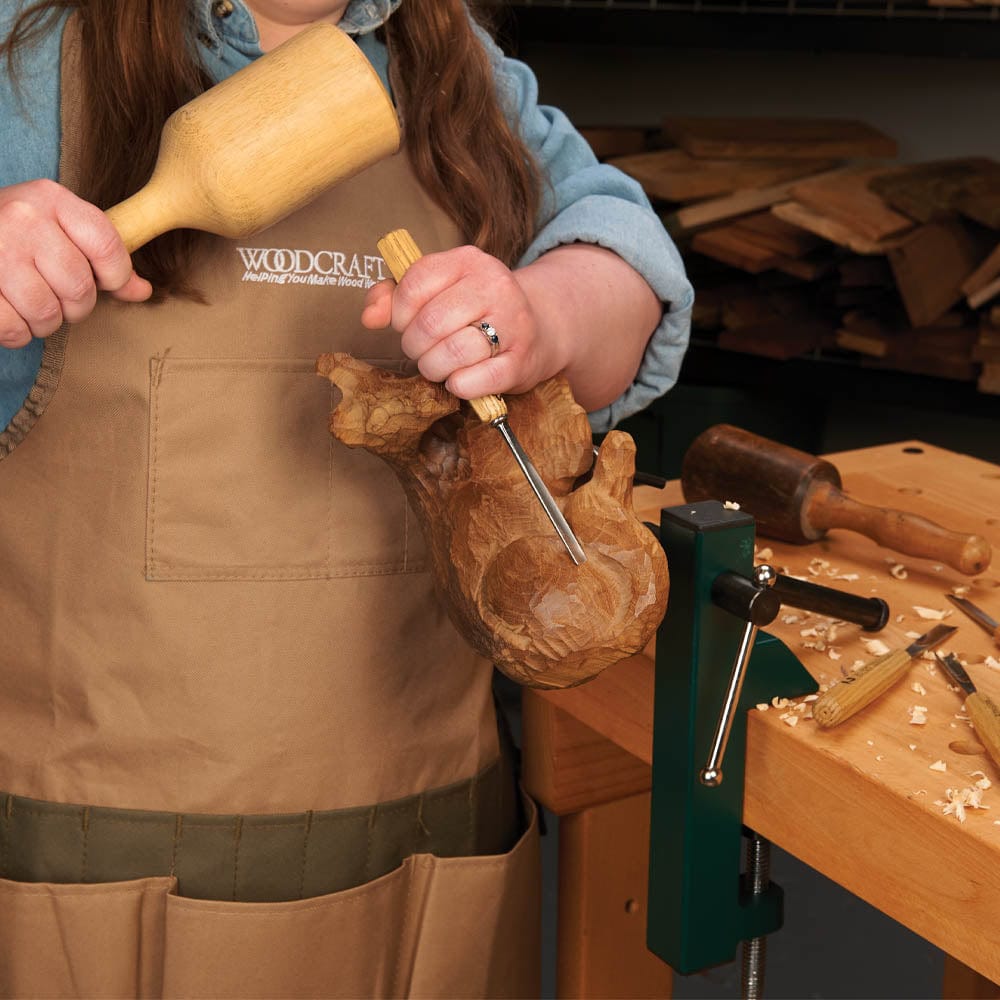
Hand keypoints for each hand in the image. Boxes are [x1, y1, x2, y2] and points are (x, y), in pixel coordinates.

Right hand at [0, 179, 151, 347]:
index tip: (101, 281)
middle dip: (75, 307)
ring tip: (30, 304)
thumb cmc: (15, 234)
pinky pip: (12, 327)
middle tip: (57, 296)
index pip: (108, 247)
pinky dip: (16, 331)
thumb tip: (142, 290)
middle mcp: (24, 218)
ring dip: (44, 322)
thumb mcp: (59, 229)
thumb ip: (103, 257)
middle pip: (80, 288)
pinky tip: (9, 311)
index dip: (115, 277)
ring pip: (46, 313)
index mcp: (53, 199)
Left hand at [361, 244, 565, 399]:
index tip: (406, 324)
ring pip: (453, 353)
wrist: (541, 327)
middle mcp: (495, 286)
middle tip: (421, 351)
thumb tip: (369, 317)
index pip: (414, 285)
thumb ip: (395, 296)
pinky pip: (478, 380)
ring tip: (438, 366)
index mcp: (468, 260)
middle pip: (431, 324)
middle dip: (415, 346)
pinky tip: (458, 380)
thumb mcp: (439, 289)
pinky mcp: (522, 360)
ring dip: (434, 368)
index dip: (399, 313)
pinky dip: (459, 385)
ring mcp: (513, 323)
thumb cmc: (477, 310)